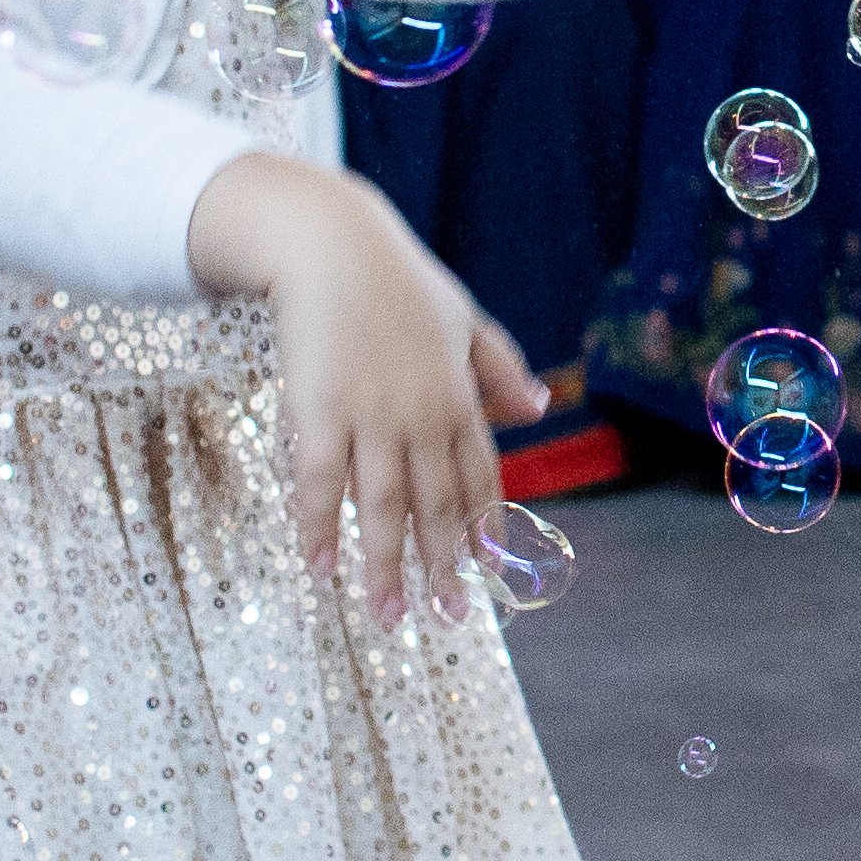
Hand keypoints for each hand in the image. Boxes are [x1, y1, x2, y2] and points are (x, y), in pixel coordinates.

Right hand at [209, 157, 536, 621]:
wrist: (331, 242)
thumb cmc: (397, 280)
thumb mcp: (465, 318)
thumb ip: (500, 369)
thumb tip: (541, 410)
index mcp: (458, 396)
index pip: (478, 475)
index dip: (481, 526)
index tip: (485, 571)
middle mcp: (421, 413)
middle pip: (434, 503)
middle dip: (440, 564)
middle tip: (444, 618)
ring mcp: (370, 414)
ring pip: (381, 505)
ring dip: (383, 564)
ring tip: (386, 615)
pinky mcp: (319, 409)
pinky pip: (319, 480)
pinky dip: (319, 525)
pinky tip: (319, 567)